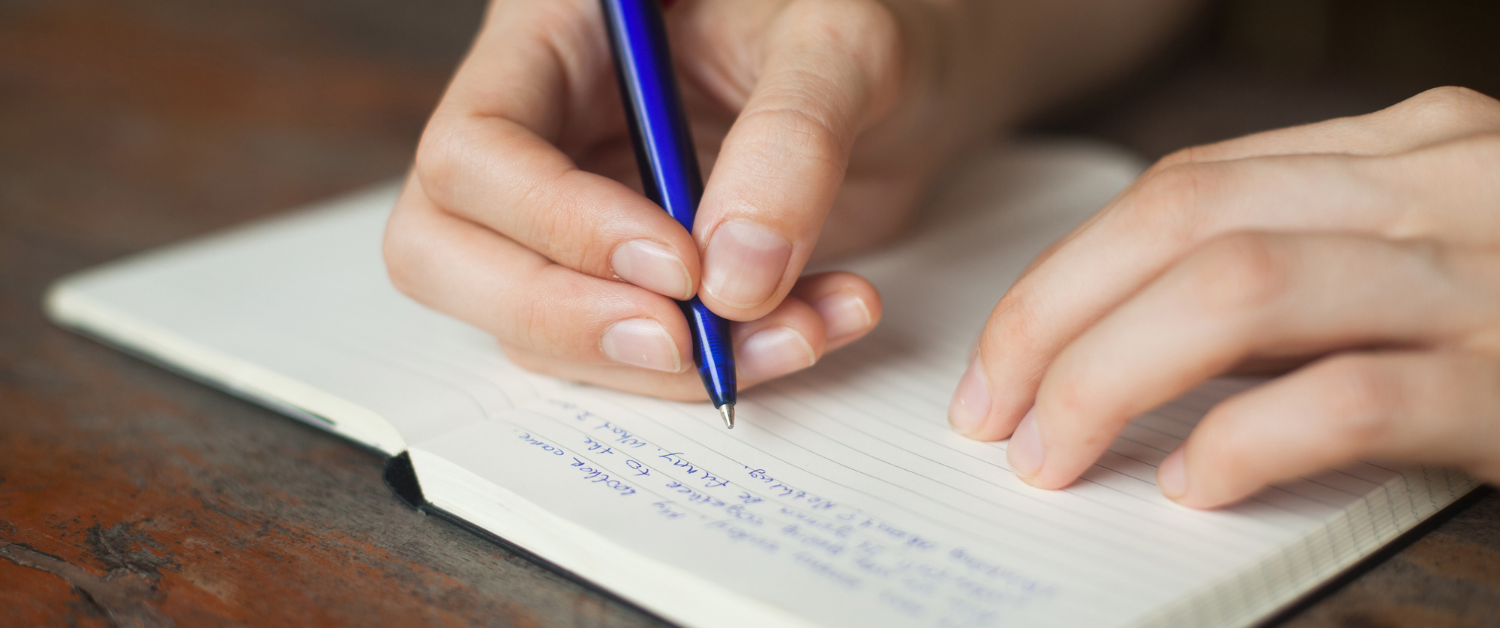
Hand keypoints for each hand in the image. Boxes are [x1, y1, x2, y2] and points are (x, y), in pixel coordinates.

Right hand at [382, 0, 1191, 398]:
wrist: (914, 77)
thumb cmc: (864, 22)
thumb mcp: (842, 45)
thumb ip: (792, 138)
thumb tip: (735, 281)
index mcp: (550, 39)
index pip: (475, 151)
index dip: (557, 223)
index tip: (680, 265)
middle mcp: (540, 135)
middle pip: (448, 254)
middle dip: (565, 319)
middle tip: (687, 342)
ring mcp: (574, 218)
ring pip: (540, 328)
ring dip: (667, 363)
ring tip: (807, 329)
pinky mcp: (630, 284)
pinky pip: (632, 354)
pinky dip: (724, 364)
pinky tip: (815, 328)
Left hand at [949, 87, 1499, 507]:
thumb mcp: (1430, 248)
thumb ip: (1307, 264)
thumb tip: (1135, 336)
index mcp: (1404, 146)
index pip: (1182, 187)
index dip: (1067, 275)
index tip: (1003, 355)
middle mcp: (1438, 186)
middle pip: (1184, 224)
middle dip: (1055, 321)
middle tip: (994, 412)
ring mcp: (1485, 278)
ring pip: (1241, 292)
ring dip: (1113, 378)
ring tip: (1055, 453)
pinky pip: (1354, 397)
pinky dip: (1252, 442)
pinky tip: (1200, 486)